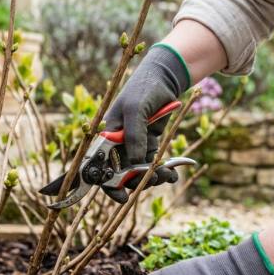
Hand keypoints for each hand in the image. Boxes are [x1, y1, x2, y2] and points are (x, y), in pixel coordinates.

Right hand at [101, 45, 189, 202]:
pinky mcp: (148, 143)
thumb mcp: (135, 110)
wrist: (164, 78)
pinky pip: (152, 163)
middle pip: (122, 173)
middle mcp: (118, 143)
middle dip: (137, 181)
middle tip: (153, 181)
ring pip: (139, 170)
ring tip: (167, 176)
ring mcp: (134, 144)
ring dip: (152, 177)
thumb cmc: (143, 89)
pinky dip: (162, 170)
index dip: (107, 184)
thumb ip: (134, 136)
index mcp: (107, 135)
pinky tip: (173, 172)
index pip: (100, 165)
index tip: (121, 197)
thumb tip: (135, 162)